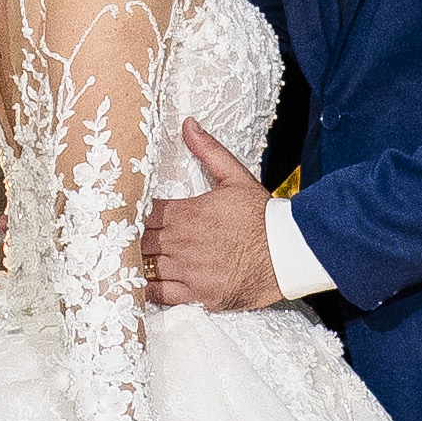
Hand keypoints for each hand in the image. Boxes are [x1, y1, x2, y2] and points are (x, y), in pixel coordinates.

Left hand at [143, 125, 282, 315]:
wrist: (288, 251)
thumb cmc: (263, 216)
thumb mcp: (236, 177)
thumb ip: (208, 151)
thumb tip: (188, 125)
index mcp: (186, 213)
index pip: (145, 214)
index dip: (139, 215)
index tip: (138, 217)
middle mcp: (182, 242)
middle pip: (141, 241)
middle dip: (137, 239)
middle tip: (133, 239)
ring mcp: (189, 270)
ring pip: (146, 266)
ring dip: (141, 262)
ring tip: (137, 260)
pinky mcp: (198, 294)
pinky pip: (161, 294)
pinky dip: (150, 289)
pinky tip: (147, 283)